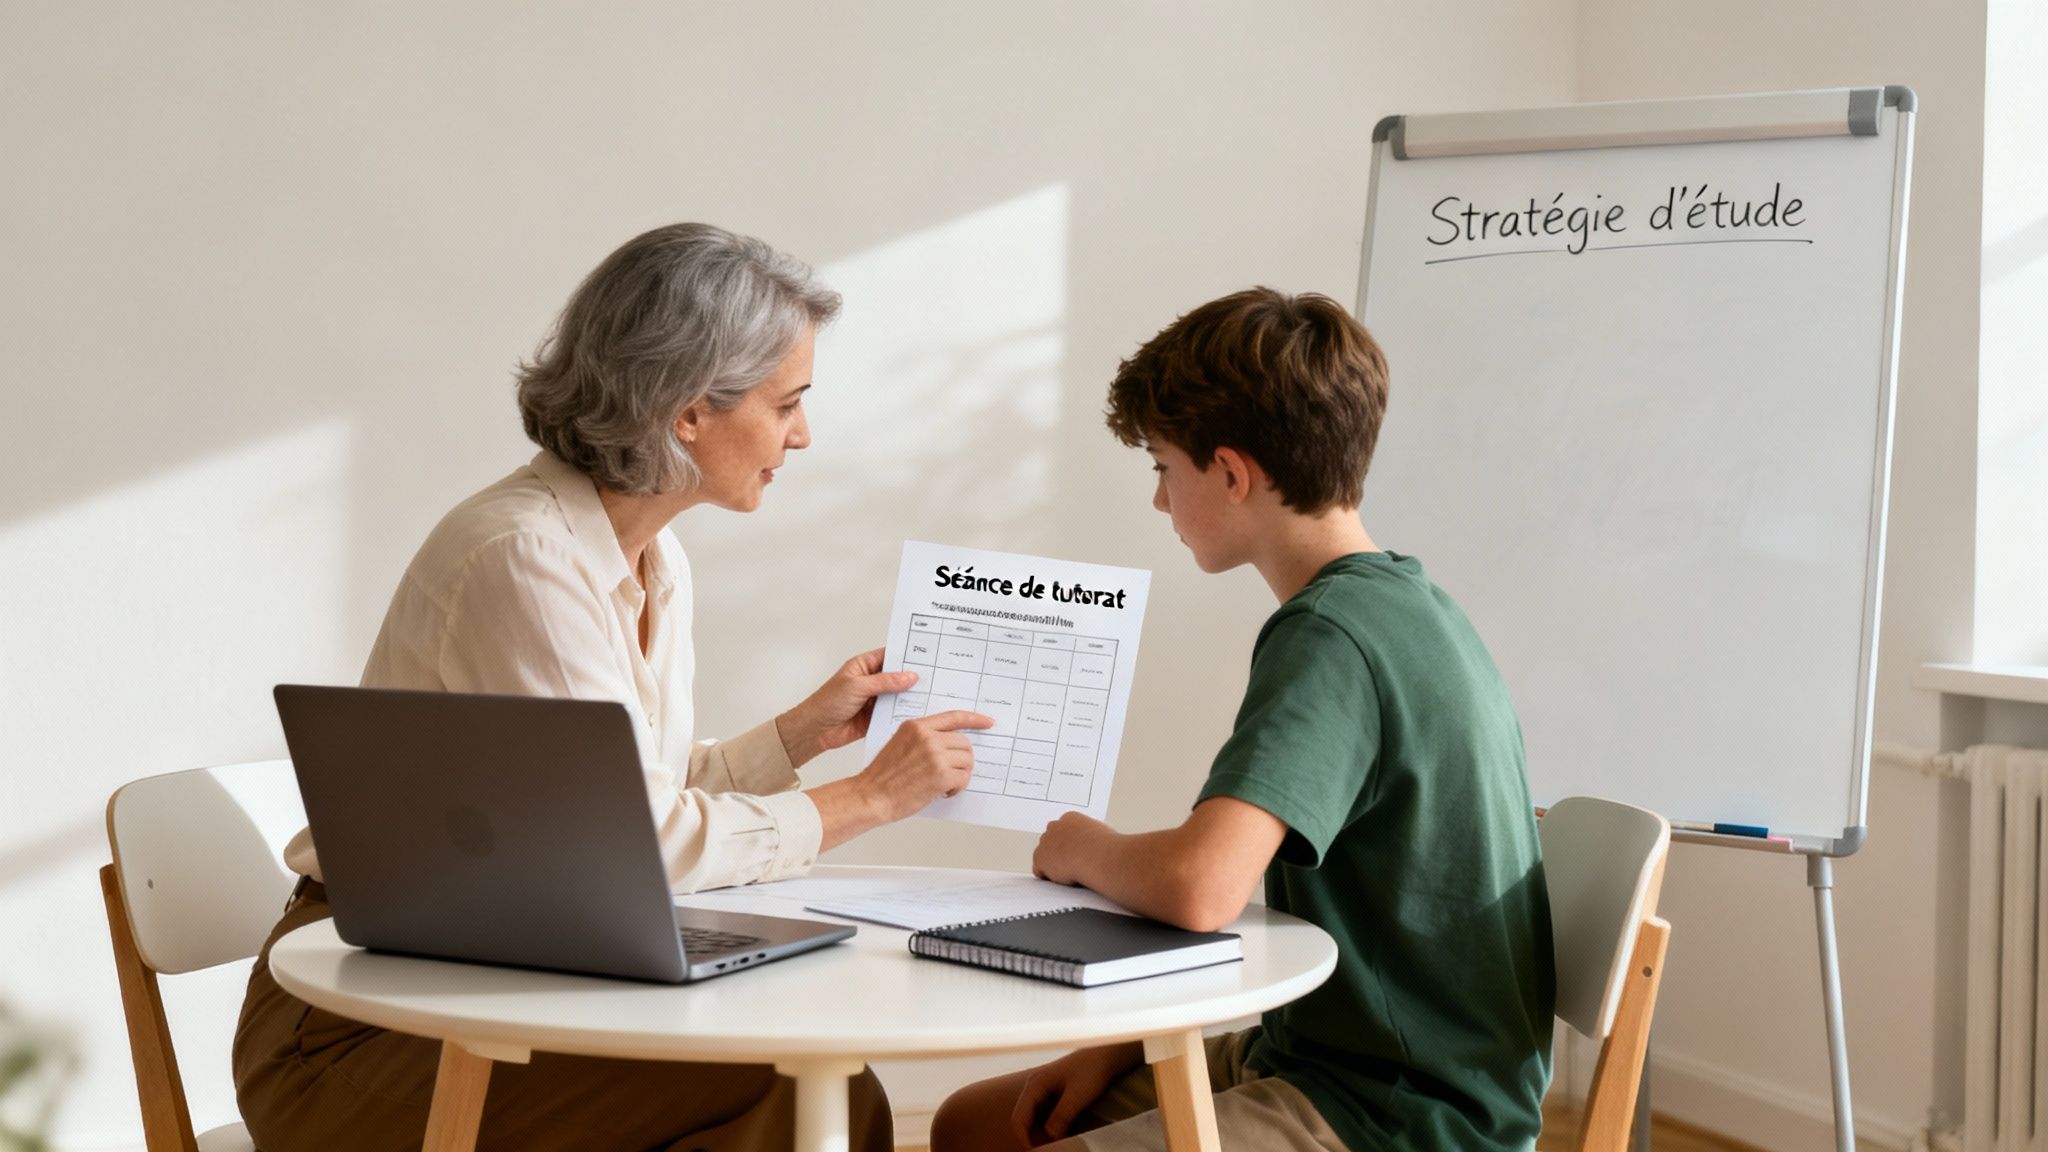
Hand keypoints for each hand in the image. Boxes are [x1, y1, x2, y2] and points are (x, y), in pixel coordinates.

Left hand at [777, 648, 918, 766]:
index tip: (926, 655)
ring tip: (932, 694)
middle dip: (912, 677)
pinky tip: (918, 712)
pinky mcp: (876, 717)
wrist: (815, 730)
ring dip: (910, 696)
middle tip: (934, 677)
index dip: (906, 655)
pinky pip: (894, 712)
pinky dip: (904, 713)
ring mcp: (874, 699)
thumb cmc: (827, 702)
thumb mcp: (857, 686)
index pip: (889, 656)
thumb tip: (909, 676)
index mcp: (864, 666)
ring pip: (898, 696)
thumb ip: (885, 681)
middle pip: (897, 676)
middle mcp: (871, 681)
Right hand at [854, 710, 993, 824]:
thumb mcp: (900, 743)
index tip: (988, 722)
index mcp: (917, 726)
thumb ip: (924, 738)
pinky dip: (958, 787)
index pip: (953, 717)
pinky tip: (944, 792)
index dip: (975, 719)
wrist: (872, 796)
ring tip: (945, 784)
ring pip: (967, 761)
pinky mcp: (941, 775)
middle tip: (951, 772)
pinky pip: (964, 778)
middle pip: (964, 743)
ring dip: (960, 774)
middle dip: (962, 759)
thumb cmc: (884, 776)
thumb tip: (950, 744)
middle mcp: (927, 737)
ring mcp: (935, 755)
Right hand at [1012, 1043, 1143, 1145]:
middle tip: (1052, 1149)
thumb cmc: (1093, 1068)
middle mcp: (1035, 1087)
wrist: (1107, 1054)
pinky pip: (1045, 1116)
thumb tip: (1050, 1138)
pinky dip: (1050, 1127)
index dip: (1025, 1139)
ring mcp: (1044, 1090)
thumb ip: (1061, 1117)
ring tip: (1059, 1142)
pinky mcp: (1054, 1095)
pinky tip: (1064, 1133)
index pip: (1018, 1119)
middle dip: (1034, 1138)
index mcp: (1036, 1084)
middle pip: (1024, 1121)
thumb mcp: (1078, 1095)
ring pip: (1034, 1120)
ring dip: (1042, 1134)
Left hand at [1032, 812, 1111, 886]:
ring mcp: (1045, 841)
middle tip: (1073, 865)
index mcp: (1070, 818)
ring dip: (1054, 865)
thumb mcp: (1102, 834)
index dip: (1069, 846)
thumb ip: (1091, 837)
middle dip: (1058, 853)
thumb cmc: (1105, 847)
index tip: (1076, 855)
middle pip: (1050, 842)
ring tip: (1072, 871)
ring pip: (1044, 857)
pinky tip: (1064, 876)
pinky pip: (1040, 871)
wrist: (1098, 855)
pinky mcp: (1040, 857)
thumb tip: (1096, 845)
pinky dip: (1049, 877)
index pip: (1063, 832)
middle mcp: (1055, 826)